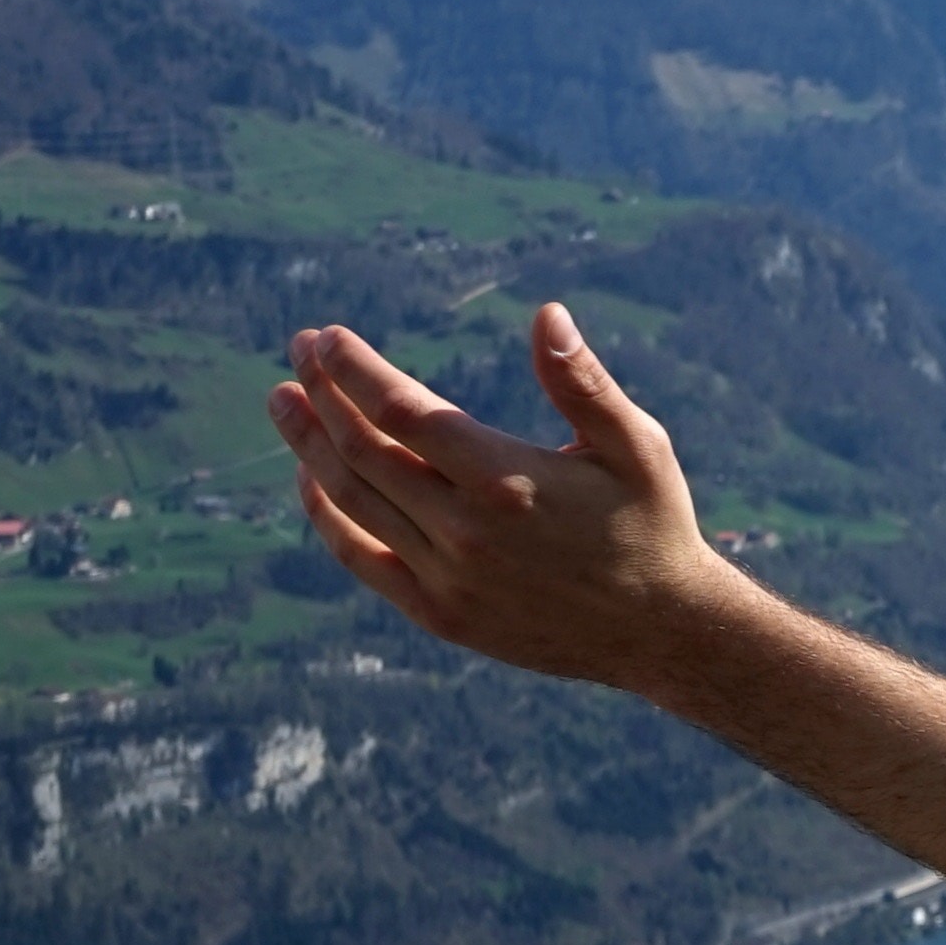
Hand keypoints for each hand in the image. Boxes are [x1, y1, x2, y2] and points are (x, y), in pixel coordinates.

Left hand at [268, 306, 755, 692]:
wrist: (661, 630)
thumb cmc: (653, 522)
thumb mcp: (637, 444)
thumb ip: (583, 382)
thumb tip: (546, 314)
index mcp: (508, 479)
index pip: (402, 412)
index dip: (355, 370)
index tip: (326, 337)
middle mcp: (467, 530)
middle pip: (363, 450)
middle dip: (324, 393)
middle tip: (299, 351)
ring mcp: (448, 577)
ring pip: (353, 500)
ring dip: (308, 446)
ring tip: (284, 402)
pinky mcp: (441, 614)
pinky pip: (362, 558)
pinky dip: (327, 515)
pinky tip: (311, 478)